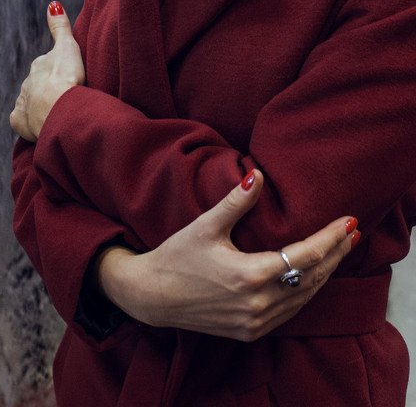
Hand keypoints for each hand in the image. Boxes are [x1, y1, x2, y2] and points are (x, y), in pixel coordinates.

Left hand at [10, 1, 84, 141]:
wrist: (58, 107)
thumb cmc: (66, 77)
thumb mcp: (67, 46)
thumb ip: (60, 26)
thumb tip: (52, 3)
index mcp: (38, 67)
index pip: (45, 67)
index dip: (56, 73)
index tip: (66, 79)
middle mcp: (27, 84)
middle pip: (37, 86)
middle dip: (46, 91)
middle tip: (63, 98)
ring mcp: (22, 103)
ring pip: (29, 104)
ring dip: (39, 108)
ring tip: (55, 114)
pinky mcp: (20, 123)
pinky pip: (21, 123)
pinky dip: (28, 124)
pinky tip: (39, 126)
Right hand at [96, 169, 359, 341]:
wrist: (152, 295)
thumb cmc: (176, 256)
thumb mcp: (205, 226)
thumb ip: (235, 202)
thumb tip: (258, 176)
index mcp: (252, 275)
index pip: (307, 255)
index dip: (330, 237)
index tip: (348, 221)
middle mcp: (261, 302)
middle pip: (313, 277)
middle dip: (336, 254)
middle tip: (352, 233)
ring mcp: (257, 321)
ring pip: (305, 297)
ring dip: (325, 274)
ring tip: (340, 252)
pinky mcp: (252, 330)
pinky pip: (290, 311)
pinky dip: (306, 293)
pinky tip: (312, 278)